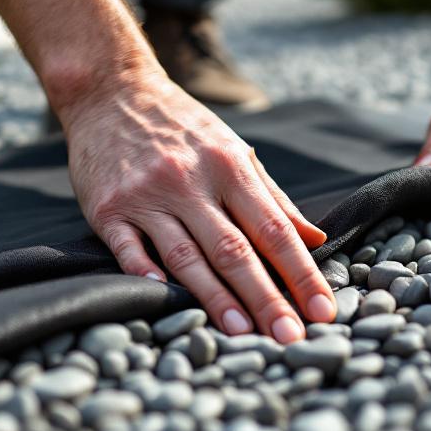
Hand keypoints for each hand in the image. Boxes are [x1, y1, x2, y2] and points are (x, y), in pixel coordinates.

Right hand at [58, 71, 334, 343]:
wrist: (112, 93)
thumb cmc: (183, 129)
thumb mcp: (235, 150)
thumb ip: (274, 198)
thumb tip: (316, 240)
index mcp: (230, 167)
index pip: (274, 229)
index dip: (301, 272)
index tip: (322, 310)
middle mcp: (191, 182)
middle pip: (235, 250)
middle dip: (266, 297)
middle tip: (290, 337)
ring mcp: (147, 196)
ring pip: (187, 256)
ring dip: (215, 298)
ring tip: (241, 332)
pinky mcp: (107, 208)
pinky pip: (129, 248)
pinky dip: (146, 273)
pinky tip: (165, 298)